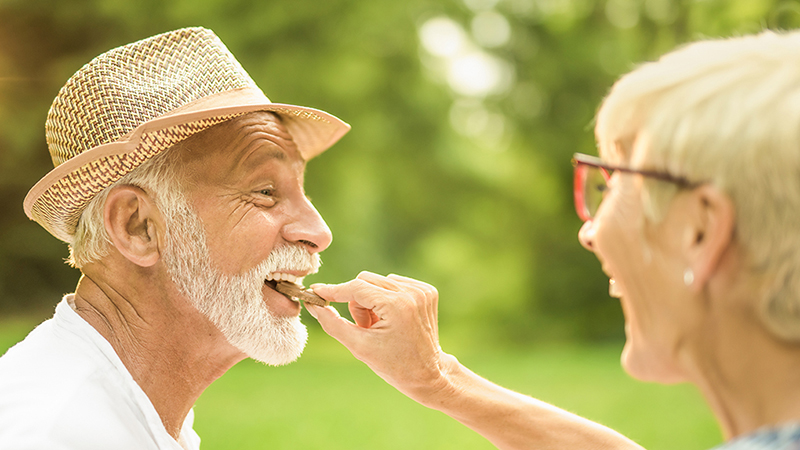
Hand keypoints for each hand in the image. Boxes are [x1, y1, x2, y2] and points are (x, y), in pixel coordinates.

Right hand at [307, 271, 450, 402]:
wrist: (427, 374)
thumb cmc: (393, 365)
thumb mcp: (359, 346)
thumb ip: (332, 324)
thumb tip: (312, 304)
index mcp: (397, 306)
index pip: (356, 288)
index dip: (334, 290)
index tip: (315, 291)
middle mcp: (412, 293)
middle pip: (366, 280)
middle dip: (357, 302)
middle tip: (363, 327)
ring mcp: (422, 291)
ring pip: (378, 282)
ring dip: (372, 302)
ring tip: (380, 327)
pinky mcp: (427, 291)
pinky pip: (394, 284)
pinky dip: (386, 299)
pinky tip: (392, 320)